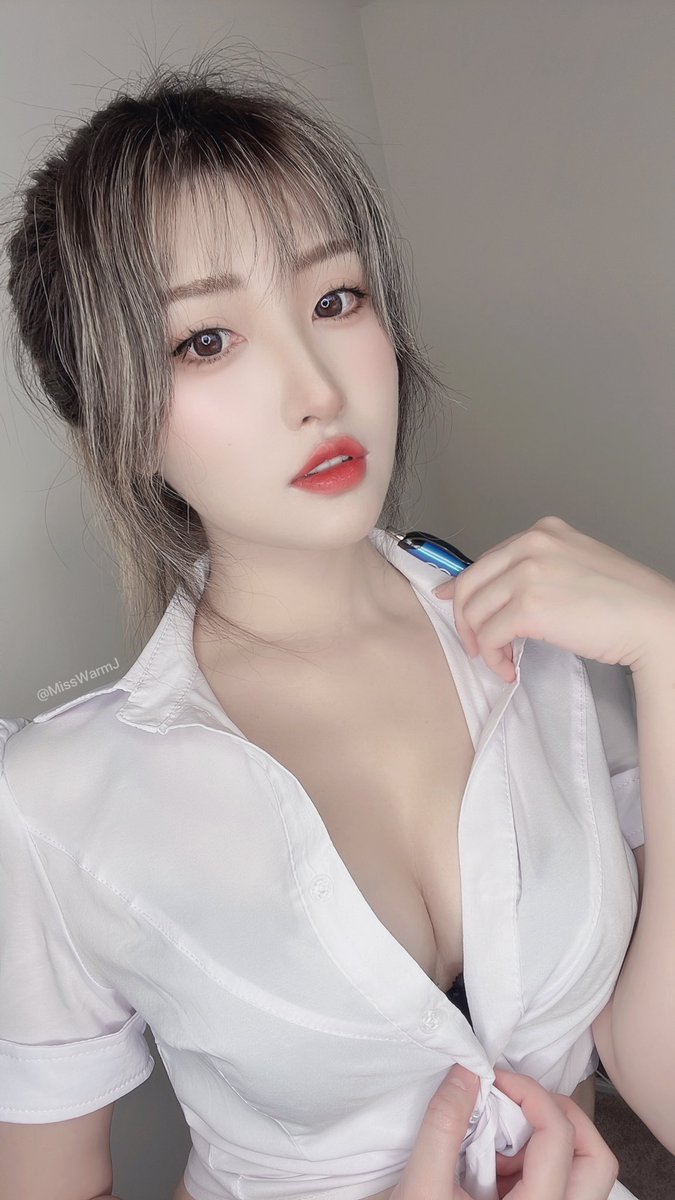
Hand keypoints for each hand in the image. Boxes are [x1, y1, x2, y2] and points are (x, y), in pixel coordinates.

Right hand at [388, 1064, 618, 1199]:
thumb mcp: (422, 1187)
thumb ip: (444, 1125)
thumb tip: (468, 1073)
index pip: (558, 1138)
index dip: (529, 1093)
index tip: (494, 1079)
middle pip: (596, 1160)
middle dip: (561, 1114)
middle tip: (519, 1096)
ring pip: (586, 1173)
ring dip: (552, 1136)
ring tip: (506, 1134)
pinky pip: (563, 1183)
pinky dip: (537, 1158)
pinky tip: (497, 1164)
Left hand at [431, 516, 674, 680]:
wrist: (651, 620)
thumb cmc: (622, 601)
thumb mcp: (574, 564)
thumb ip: (534, 570)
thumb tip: (491, 590)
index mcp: (543, 531)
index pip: (487, 560)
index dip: (466, 589)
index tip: (456, 607)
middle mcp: (531, 544)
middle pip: (470, 583)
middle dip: (465, 620)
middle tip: (476, 645)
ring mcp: (528, 573)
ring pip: (475, 612)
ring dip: (483, 643)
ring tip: (502, 659)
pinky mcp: (529, 606)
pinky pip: (490, 635)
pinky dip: (494, 657)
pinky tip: (510, 668)